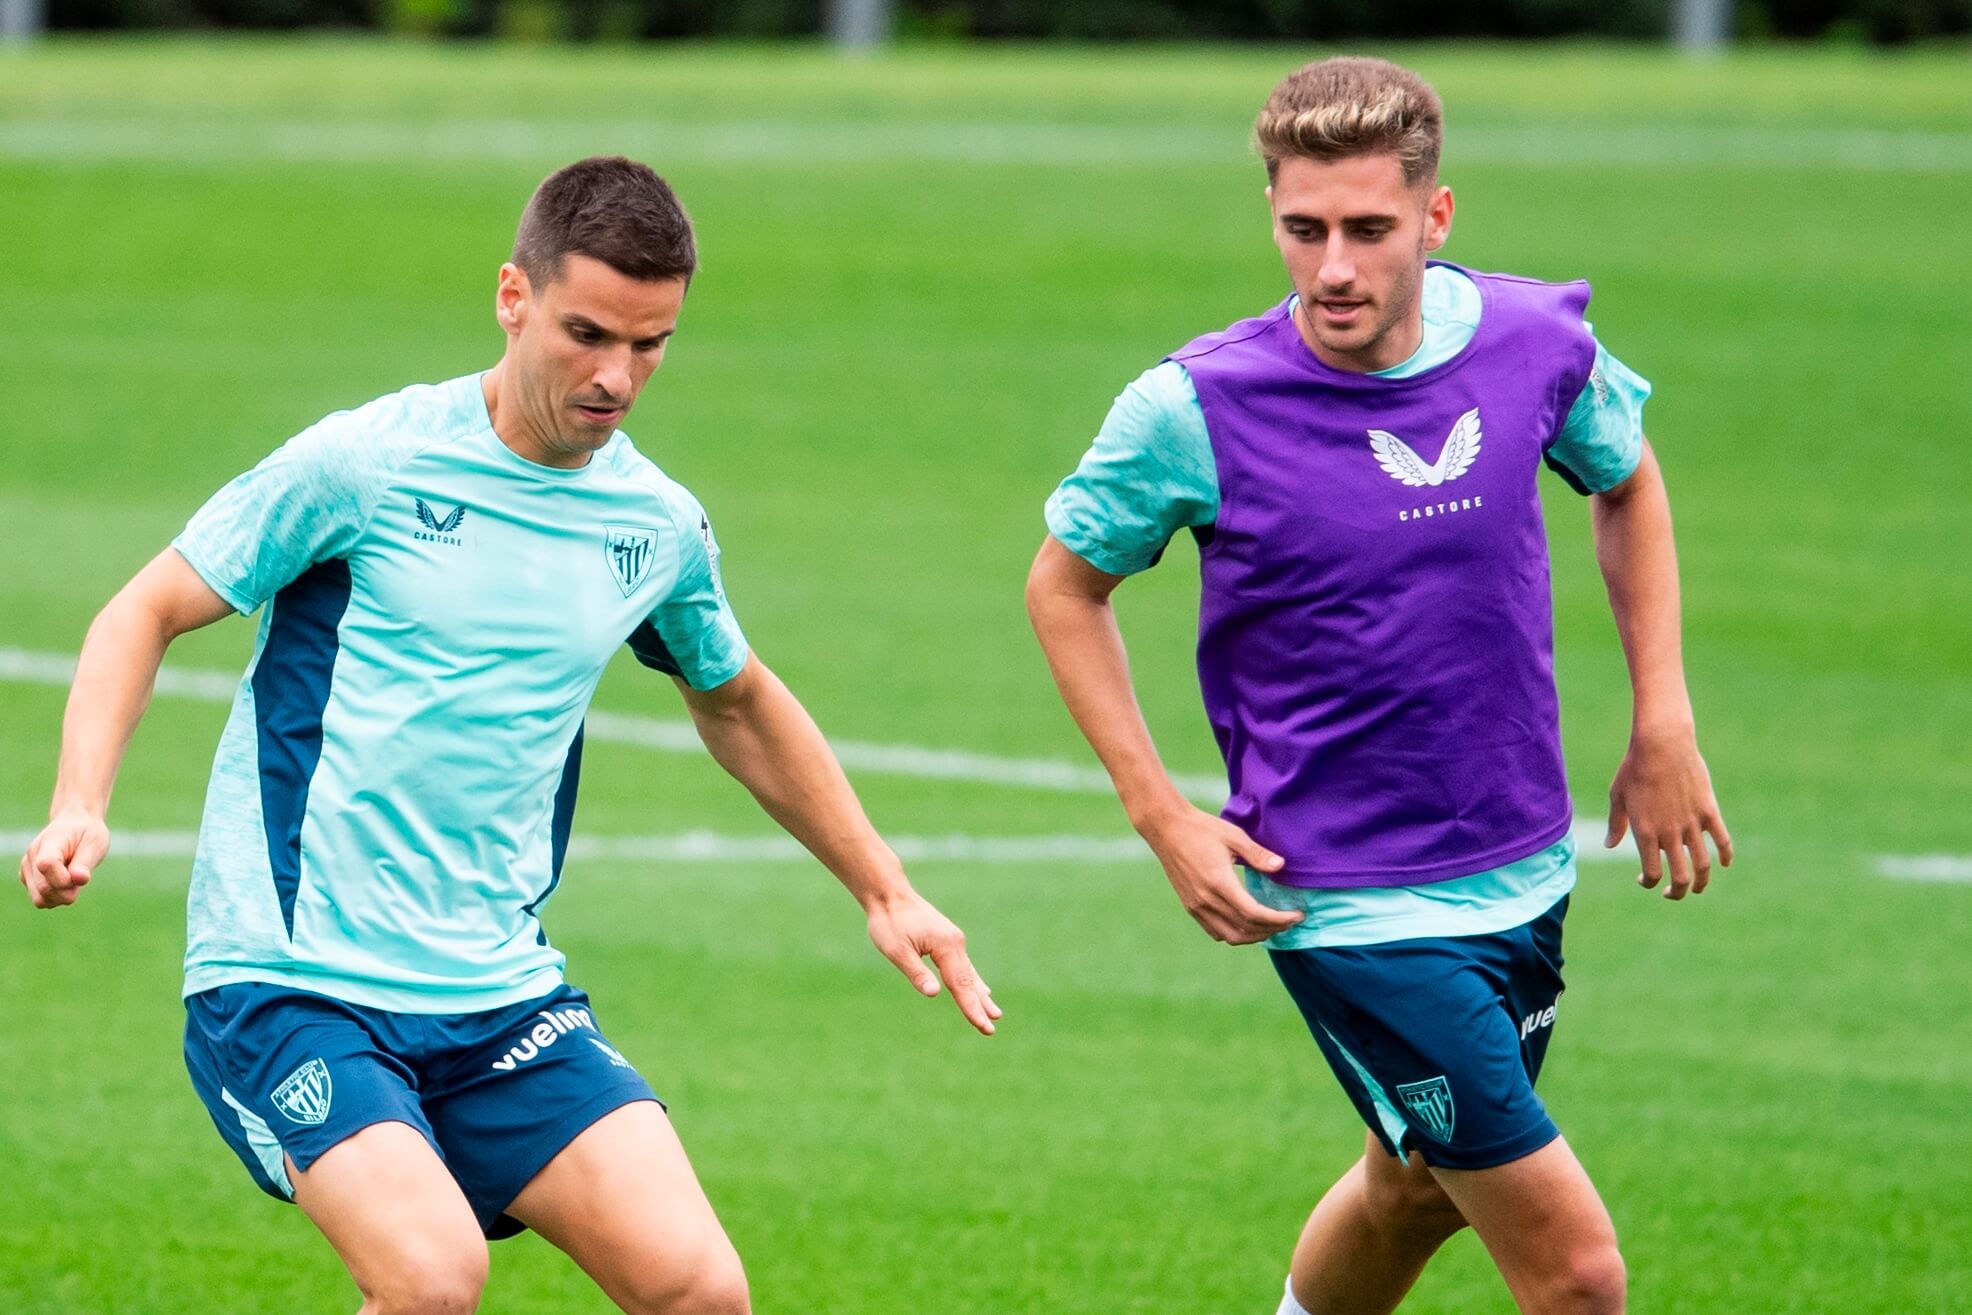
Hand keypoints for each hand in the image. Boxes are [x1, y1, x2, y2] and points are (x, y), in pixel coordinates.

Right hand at [19, 808, 109, 908]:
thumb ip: (85, 862)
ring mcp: (27, 870)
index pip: (46, 865)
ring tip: (73, 880)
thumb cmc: (87, 833)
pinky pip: (41, 900)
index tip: (80, 876)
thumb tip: (80, 879)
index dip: (64, 878)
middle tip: (81, 877)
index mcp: (49, 843)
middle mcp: (32, 857)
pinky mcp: (28, 880)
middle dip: (68, 891)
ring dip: (62, 897)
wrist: (74, 825)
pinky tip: (66, 883)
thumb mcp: (95, 841)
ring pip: (40, 899)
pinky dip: (56, 898)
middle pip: (44, 889)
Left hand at [865, 887, 1001, 1035]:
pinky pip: (964, 966)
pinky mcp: (948, 940)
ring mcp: (954, 941)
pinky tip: (981, 989)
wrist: (889, 894)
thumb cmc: (889, 922)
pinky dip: (973, 981)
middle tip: (991, 1029)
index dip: (971, 1008)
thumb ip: (916, 972)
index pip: (960, 985)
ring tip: (994, 1013)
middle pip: (970, 981)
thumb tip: (933, 993)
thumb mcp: (897, 950)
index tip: (983, 1026)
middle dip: (980, 1006)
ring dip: (980, 995)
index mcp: (946, 946)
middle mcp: (955, 943)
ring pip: (969, 974)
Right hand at [1138, 804, 1302, 943]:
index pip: (1254, 914)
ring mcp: (1196, 906)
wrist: (1166, 828)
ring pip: (1230, 936)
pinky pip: (1215, 931)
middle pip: (1245, 930)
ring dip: (1254, 936)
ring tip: (1272, 925)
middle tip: (1290, 921)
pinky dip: (1235, 933)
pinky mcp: (1190, 906)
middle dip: (1272, 930)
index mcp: (1219, 882)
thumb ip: (1258, 854)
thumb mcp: (1233, 835)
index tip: (1297, 915)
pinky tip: (1247, 923)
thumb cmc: (1201, 828)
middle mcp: (1206, 900)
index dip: (1279, 919)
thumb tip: (1281, 866)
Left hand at [1606, 730, 1732, 900]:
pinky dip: (1726, 856)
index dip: (1650, 883)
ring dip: (1702, 881)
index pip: (1652, 874)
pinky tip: (1723, 864)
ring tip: (1698, 887)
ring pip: (1703, 865)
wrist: (1661, 744)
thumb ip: (1616, 824)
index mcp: (1645, 833)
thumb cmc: (1634, 768)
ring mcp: (1692, 824)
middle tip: (1673, 893)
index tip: (1646, 880)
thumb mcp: (1618, 796)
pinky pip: (1723, 840)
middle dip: (1677, 892)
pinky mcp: (1709, 811)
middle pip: (1680, 877)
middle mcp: (1670, 833)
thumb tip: (1610, 846)